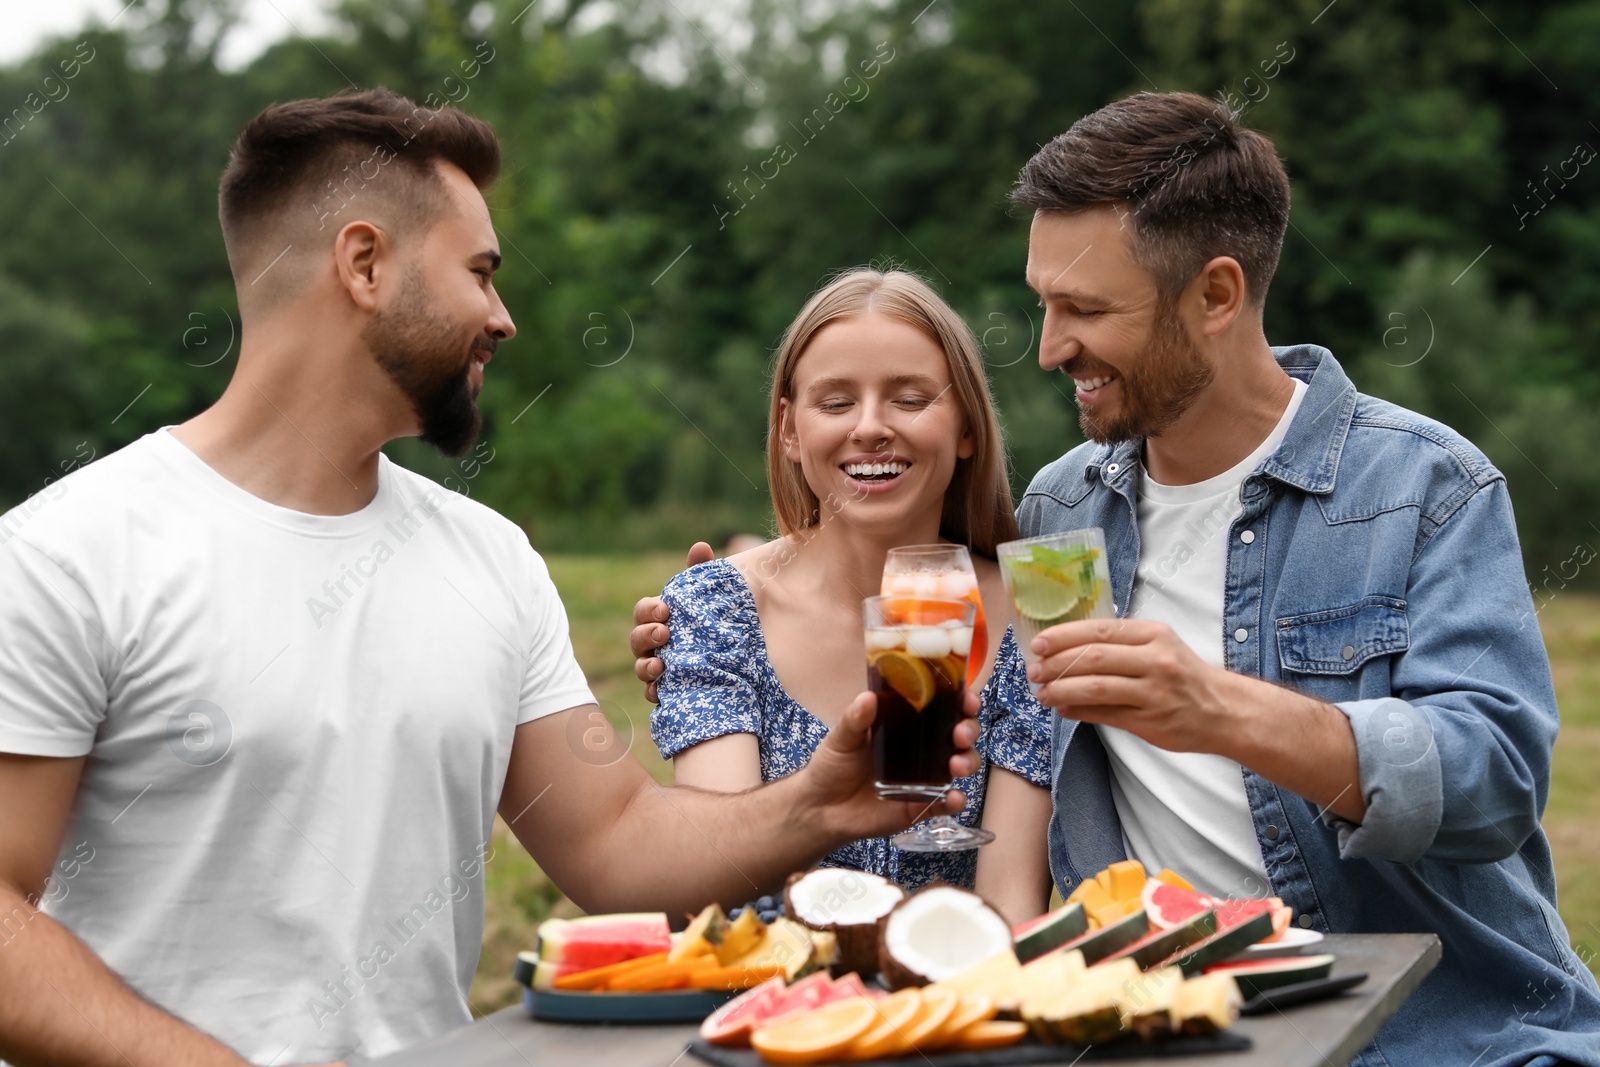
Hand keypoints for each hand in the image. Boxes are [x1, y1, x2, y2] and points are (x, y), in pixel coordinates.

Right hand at [630, 542, 714, 702]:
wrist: (732, 661)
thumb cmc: (710, 622)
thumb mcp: (707, 598)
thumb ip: (701, 572)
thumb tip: (700, 546)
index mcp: (660, 618)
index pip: (644, 610)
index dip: (650, 610)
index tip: (665, 610)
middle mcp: (653, 643)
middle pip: (636, 638)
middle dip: (646, 635)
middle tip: (664, 633)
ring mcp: (656, 667)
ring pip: (640, 667)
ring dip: (646, 666)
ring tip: (660, 665)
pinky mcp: (666, 690)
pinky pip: (652, 693)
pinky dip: (654, 692)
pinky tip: (662, 691)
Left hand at [795, 689, 981, 840]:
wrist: (822, 809)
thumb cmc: (833, 766)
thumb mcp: (842, 738)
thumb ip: (855, 719)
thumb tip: (868, 698)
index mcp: (906, 724)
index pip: (942, 707)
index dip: (960, 701)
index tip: (966, 699)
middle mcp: (922, 748)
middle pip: (959, 734)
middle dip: (968, 730)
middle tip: (959, 734)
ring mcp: (925, 777)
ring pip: (960, 765)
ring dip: (967, 762)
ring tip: (956, 766)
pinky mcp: (921, 804)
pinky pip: (946, 802)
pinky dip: (955, 800)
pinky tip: (953, 798)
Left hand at [1027, 617, 1233, 753]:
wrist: (1224, 711)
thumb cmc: (1184, 675)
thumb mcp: (1160, 646)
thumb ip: (1120, 645)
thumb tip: (1066, 650)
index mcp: (1154, 635)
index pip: (1100, 630)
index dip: (1064, 636)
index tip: (1038, 642)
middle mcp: (1156, 660)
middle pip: (1093, 658)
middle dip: (1056, 664)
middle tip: (1034, 670)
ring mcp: (1154, 692)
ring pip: (1096, 688)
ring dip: (1061, 690)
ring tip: (1042, 693)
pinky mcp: (1151, 722)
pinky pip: (1105, 714)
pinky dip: (1078, 711)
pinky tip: (1063, 709)